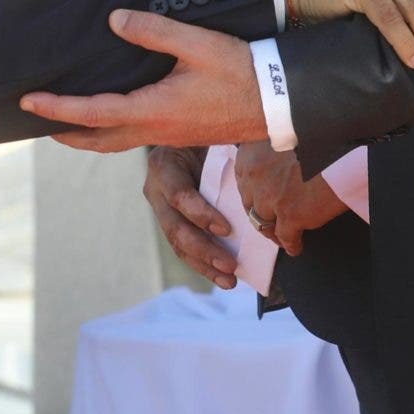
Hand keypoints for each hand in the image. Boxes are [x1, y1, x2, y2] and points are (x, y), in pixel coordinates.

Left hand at [23, 10, 262, 150]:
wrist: (280, 100)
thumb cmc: (241, 70)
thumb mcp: (197, 44)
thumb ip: (154, 31)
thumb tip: (114, 20)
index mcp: (153, 110)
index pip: (92, 113)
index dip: (57, 108)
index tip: (28, 101)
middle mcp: (156, 131)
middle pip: (96, 140)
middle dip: (63, 131)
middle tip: (36, 117)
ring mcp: (168, 137)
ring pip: (115, 142)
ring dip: (86, 133)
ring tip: (65, 118)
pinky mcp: (180, 134)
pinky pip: (134, 137)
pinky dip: (110, 129)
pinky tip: (111, 112)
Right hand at [142, 145, 236, 287]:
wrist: (187, 137)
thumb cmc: (205, 134)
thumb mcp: (211, 135)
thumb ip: (227, 147)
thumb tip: (258, 161)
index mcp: (164, 164)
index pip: (179, 195)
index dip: (200, 214)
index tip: (227, 229)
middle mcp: (155, 189)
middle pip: (175, 227)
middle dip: (204, 249)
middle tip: (230, 264)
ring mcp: (160, 208)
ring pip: (178, 244)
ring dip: (205, 265)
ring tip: (230, 280)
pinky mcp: (170, 222)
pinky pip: (184, 249)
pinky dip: (204, 265)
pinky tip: (225, 278)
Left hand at [234, 140, 347, 255]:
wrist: (345, 150)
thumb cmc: (322, 139)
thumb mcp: (287, 137)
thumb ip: (272, 153)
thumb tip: (273, 170)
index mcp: (253, 151)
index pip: (242, 178)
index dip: (252, 192)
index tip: (258, 199)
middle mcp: (256, 173)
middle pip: (250, 203)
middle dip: (260, 214)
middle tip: (269, 222)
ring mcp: (271, 196)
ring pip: (264, 223)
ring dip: (272, 232)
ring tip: (281, 237)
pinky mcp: (290, 214)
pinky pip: (285, 237)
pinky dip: (291, 244)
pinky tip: (296, 246)